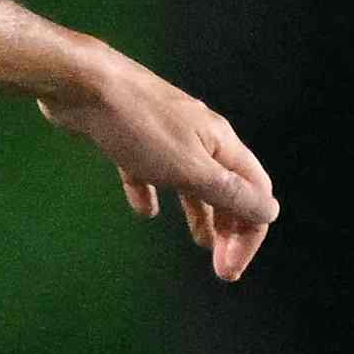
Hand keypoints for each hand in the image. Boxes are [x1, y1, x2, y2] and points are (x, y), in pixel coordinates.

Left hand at [41, 48, 277, 281]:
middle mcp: (200, 137)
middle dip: (229, 228)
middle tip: (220, 267)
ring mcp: (165, 134)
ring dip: (199, 212)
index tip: (228, 270)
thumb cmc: (138, 126)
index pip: (254, 194)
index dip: (248, 234)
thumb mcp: (190, 168)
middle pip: (228, 187)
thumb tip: (270, 211)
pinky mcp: (129, 136)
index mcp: (222, 144)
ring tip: (199, 240)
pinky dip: (151, 192)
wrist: (82, 83)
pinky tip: (144, 210)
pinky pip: (149, 170)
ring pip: (192, 180)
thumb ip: (229, 192)